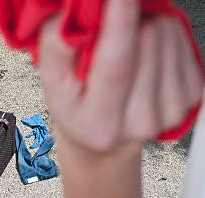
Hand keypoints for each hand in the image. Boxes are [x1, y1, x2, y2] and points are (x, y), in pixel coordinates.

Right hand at [39, 0, 202, 153]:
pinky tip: (144, 50)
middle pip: (147, 40)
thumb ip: (56, 49)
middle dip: (129, 19)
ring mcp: (170, 111)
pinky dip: (162, 34)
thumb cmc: (77, 107)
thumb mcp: (52, 84)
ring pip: (167, 33)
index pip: (115, 69)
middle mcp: (139, 122)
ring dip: (145, 24)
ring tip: (125, 42)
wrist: (103, 138)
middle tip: (108, 27)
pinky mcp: (191, 97)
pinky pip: (182, 39)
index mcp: (99, 123)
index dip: (119, 25)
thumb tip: (70, 13)